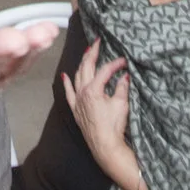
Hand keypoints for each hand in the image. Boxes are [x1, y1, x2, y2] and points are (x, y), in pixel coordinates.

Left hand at [60, 42, 133, 169]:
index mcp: (93, 89)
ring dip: (82, 64)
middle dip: (92, 53)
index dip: (115, 64)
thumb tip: (124, 76)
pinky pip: (68, 94)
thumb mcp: (121, 104)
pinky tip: (65, 76)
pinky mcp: (76, 110)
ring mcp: (77, 101)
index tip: (124, 61)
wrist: (105, 146)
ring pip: (77, 77)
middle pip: (86, 67)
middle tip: (97, 42)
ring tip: (86, 54)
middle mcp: (82, 92)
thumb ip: (122, 87)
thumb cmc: (113, 126)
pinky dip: (67, 83)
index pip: (105, 70)